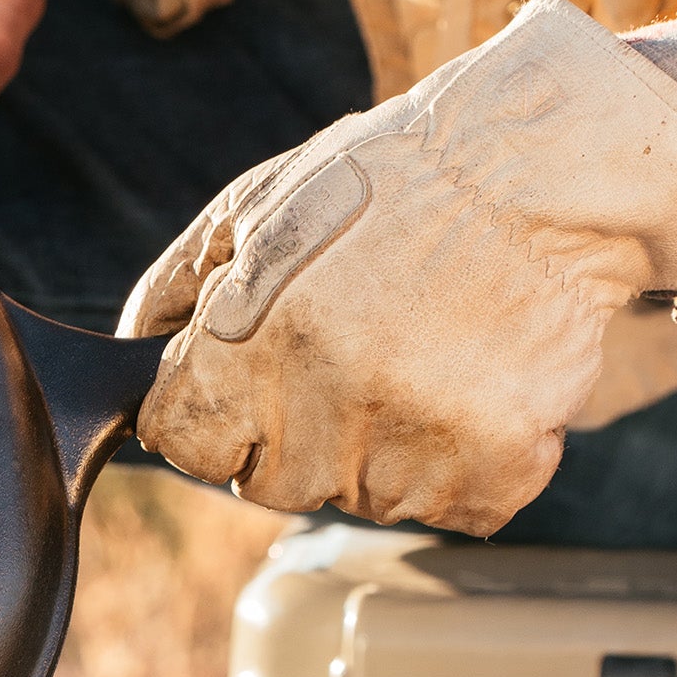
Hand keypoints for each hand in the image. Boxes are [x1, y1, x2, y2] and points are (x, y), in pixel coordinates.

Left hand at [120, 0, 676, 534]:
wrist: (547, 170)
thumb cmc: (396, 177)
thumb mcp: (259, 202)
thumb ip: (179, 284)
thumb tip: (129, 346)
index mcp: (253, 339)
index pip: (182, 443)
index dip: (207, 413)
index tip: (245, 383)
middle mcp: (327, 402)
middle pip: (268, 481)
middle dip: (293, 432)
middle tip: (352, 353)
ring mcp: (415, 442)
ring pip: (361, 496)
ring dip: (380, 446)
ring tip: (422, 353)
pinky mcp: (496, 465)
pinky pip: (453, 506)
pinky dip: (462, 463)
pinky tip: (474, 382)